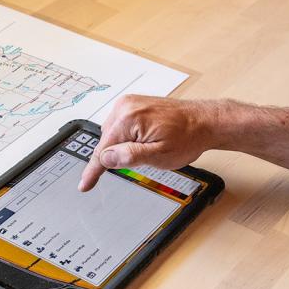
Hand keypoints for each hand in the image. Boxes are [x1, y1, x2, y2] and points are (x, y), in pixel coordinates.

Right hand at [79, 95, 216, 190]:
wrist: (204, 121)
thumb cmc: (187, 136)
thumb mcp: (158, 155)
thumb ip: (129, 156)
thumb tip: (105, 159)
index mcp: (128, 118)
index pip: (102, 150)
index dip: (93, 170)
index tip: (84, 185)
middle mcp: (125, 107)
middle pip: (106, 141)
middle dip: (116, 155)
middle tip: (141, 160)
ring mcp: (130, 103)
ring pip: (113, 134)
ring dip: (123, 146)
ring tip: (149, 148)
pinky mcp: (135, 104)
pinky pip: (121, 126)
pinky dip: (127, 137)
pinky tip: (145, 141)